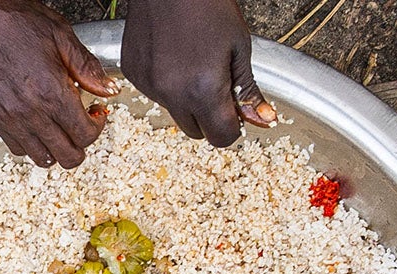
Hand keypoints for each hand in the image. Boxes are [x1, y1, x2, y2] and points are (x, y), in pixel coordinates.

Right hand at [0, 0, 118, 167]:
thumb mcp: (59, 34)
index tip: (95, 112)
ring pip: (44, 159)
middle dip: (81, 144)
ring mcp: (11, 121)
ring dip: (57, 147)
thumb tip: (109, 89)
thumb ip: (87, 66)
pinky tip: (36, 124)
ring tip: (58, 126)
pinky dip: (32, 144)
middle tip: (81, 124)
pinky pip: (18, 149)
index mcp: (52, 93)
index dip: (97, 126)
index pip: (86, 135)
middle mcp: (32, 114)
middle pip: (69, 157)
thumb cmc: (8, 21)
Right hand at [121, 0, 274, 146]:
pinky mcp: (134, 73)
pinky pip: (155, 94)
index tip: (234, 110)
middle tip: (216, 83)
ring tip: (193, 62)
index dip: (232, 126)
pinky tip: (173, 56)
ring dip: (186, 99)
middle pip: (196, 132)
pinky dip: (166, 84)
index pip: (221, 137)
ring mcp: (149, 85)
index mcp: (203, 90)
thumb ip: (248, 90)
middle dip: (209, 116)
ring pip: (175, 113)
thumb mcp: (239, 48)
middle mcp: (172, 94)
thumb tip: (263, 119)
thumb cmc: (207, 4)